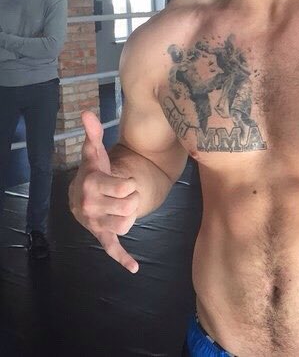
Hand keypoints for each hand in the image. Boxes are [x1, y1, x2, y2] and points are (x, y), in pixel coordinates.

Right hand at [69, 111, 139, 272]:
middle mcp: (90, 207)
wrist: (83, 194)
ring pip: (128, 222)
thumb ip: (93, 133)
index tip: (123, 181)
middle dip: (132, 197)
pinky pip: (112, 248)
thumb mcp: (94, 152)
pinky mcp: (102, 236)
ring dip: (131, 214)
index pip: (127, 186)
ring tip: (121, 206)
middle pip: (131, 205)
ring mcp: (96, 223)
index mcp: (92, 185)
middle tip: (123, 193)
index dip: (131, 183)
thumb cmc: (94, 171)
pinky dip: (122, 258)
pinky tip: (134, 267)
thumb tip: (87, 112)